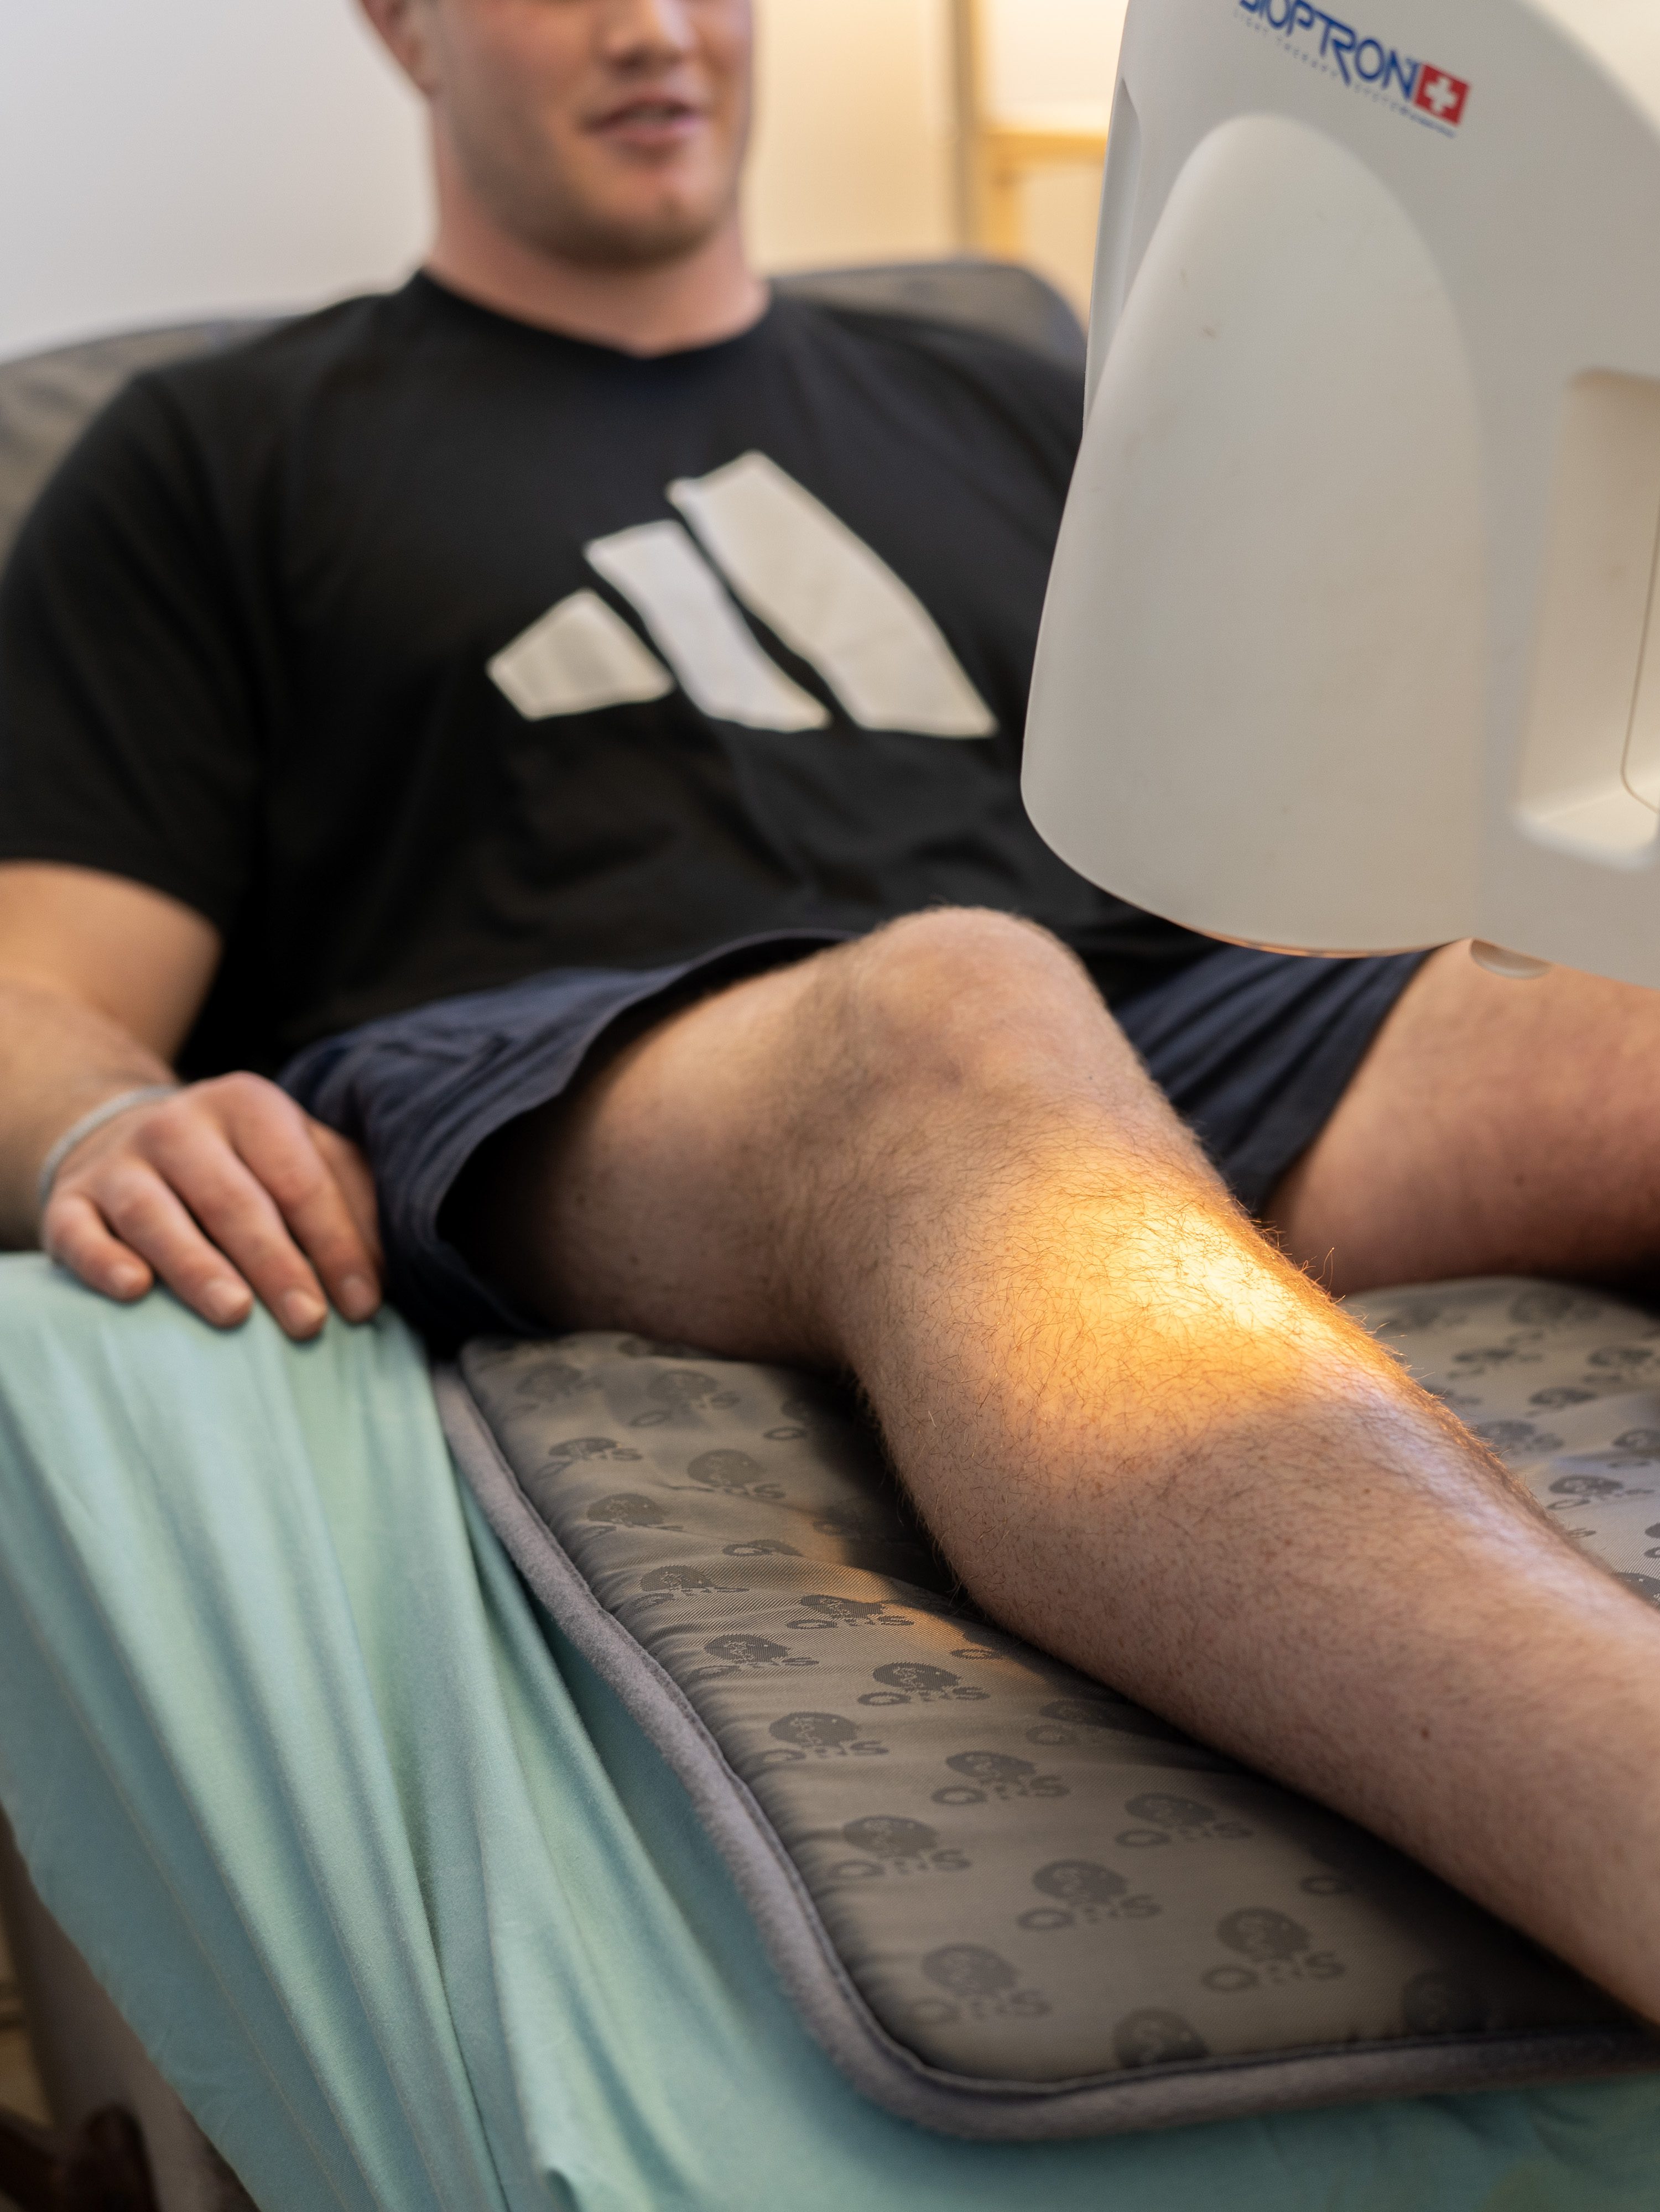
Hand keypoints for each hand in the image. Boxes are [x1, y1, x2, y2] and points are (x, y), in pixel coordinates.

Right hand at [40, 1073, 381, 1338]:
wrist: (133, 1141)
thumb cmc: (245, 1166)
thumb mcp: (303, 1157)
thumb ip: (350, 1197)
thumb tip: (386, 1269)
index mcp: (248, 1104)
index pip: (299, 1179)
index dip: (335, 1243)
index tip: (362, 1305)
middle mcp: (178, 1125)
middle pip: (233, 1199)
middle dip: (277, 1263)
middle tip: (309, 1321)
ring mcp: (118, 1162)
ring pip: (156, 1214)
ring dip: (197, 1265)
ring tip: (234, 1313)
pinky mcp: (68, 1202)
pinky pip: (79, 1232)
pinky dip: (103, 1261)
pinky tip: (134, 1290)